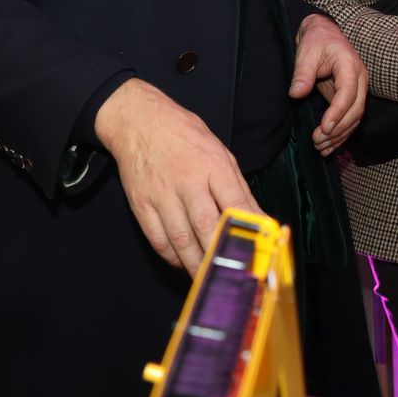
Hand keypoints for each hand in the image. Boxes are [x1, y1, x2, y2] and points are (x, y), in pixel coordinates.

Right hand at [96, 78, 260, 272]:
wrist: (138, 120)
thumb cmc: (184, 135)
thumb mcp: (220, 153)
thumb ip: (239, 188)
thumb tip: (259, 218)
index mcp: (213, 165)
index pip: (235, 202)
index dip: (248, 229)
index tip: (259, 250)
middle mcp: (188, 181)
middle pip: (206, 226)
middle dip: (220, 255)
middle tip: (231, 274)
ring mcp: (162, 194)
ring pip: (181, 238)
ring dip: (196, 263)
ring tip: (208, 276)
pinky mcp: (141, 204)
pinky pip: (157, 238)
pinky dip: (171, 256)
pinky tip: (182, 262)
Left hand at [293, 13, 366, 155]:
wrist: (323, 35)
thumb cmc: (316, 41)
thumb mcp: (307, 53)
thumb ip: (302, 73)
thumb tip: (296, 94)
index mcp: (350, 66)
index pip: (349, 93)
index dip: (338, 112)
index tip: (325, 127)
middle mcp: (359, 80)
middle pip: (356, 109)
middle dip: (339, 128)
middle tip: (318, 141)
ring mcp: (357, 90)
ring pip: (354, 118)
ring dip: (339, 135)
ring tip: (320, 148)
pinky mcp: (350, 98)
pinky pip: (349, 119)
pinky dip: (341, 135)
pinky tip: (328, 147)